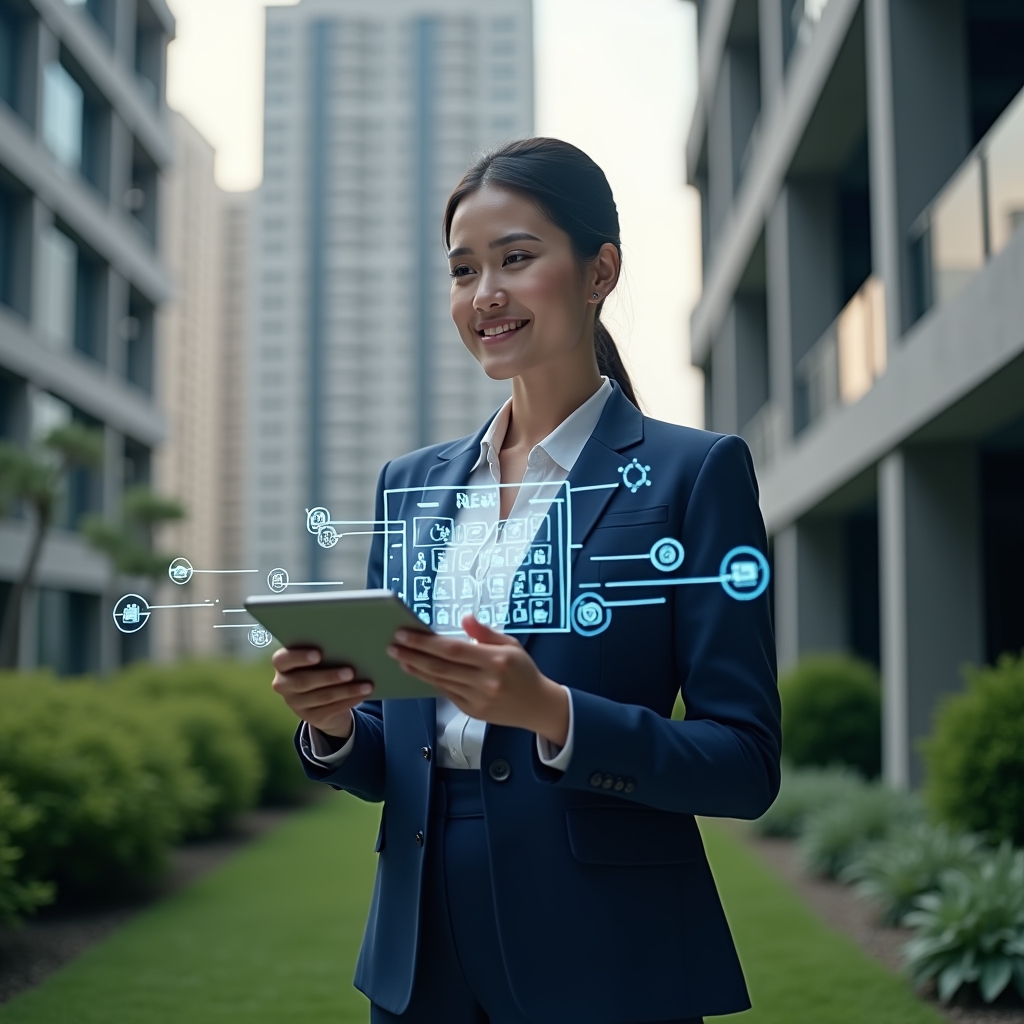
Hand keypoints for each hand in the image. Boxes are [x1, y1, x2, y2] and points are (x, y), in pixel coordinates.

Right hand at [271, 647, 373, 739]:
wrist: (322, 697)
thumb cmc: (321, 666)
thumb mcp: (318, 658)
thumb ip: (324, 650)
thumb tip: (347, 642)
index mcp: (282, 665)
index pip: (282, 660)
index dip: (299, 657)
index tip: (319, 654)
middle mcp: (283, 685)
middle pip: (303, 681)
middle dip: (329, 676)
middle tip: (350, 671)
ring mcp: (295, 704)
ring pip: (322, 697)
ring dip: (346, 691)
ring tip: (366, 685)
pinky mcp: (310, 717)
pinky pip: (331, 709)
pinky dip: (349, 701)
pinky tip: (363, 694)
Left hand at [387, 615, 569, 747]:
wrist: (538, 706)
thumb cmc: (523, 671)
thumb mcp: (511, 644)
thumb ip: (485, 632)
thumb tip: (465, 618)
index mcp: (496, 660)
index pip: (453, 649)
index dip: (426, 641)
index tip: (405, 633)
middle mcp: (485, 681)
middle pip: (441, 667)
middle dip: (413, 655)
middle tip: (393, 645)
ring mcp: (478, 699)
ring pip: (439, 682)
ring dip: (416, 669)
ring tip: (399, 657)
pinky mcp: (472, 711)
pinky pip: (446, 693)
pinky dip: (430, 681)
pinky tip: (418, 671)